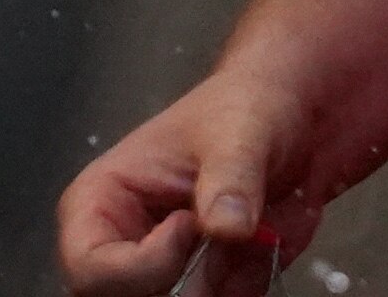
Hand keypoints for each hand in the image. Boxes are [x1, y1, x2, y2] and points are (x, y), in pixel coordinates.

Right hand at [58, 67, 318, 295]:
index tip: (191, 225)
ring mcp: (171, 268)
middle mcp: (126, 241)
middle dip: (183, 287)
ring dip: (227, 285)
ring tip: (253, 232)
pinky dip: (252, 288)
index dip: (145, 266)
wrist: (295, 124)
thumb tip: (224, 227)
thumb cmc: (243, 110)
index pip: (92, 266)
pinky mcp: (213, 283)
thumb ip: (229, 179)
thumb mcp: (236, 134)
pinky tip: (264, 245)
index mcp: (102, 200)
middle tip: (225, 247)